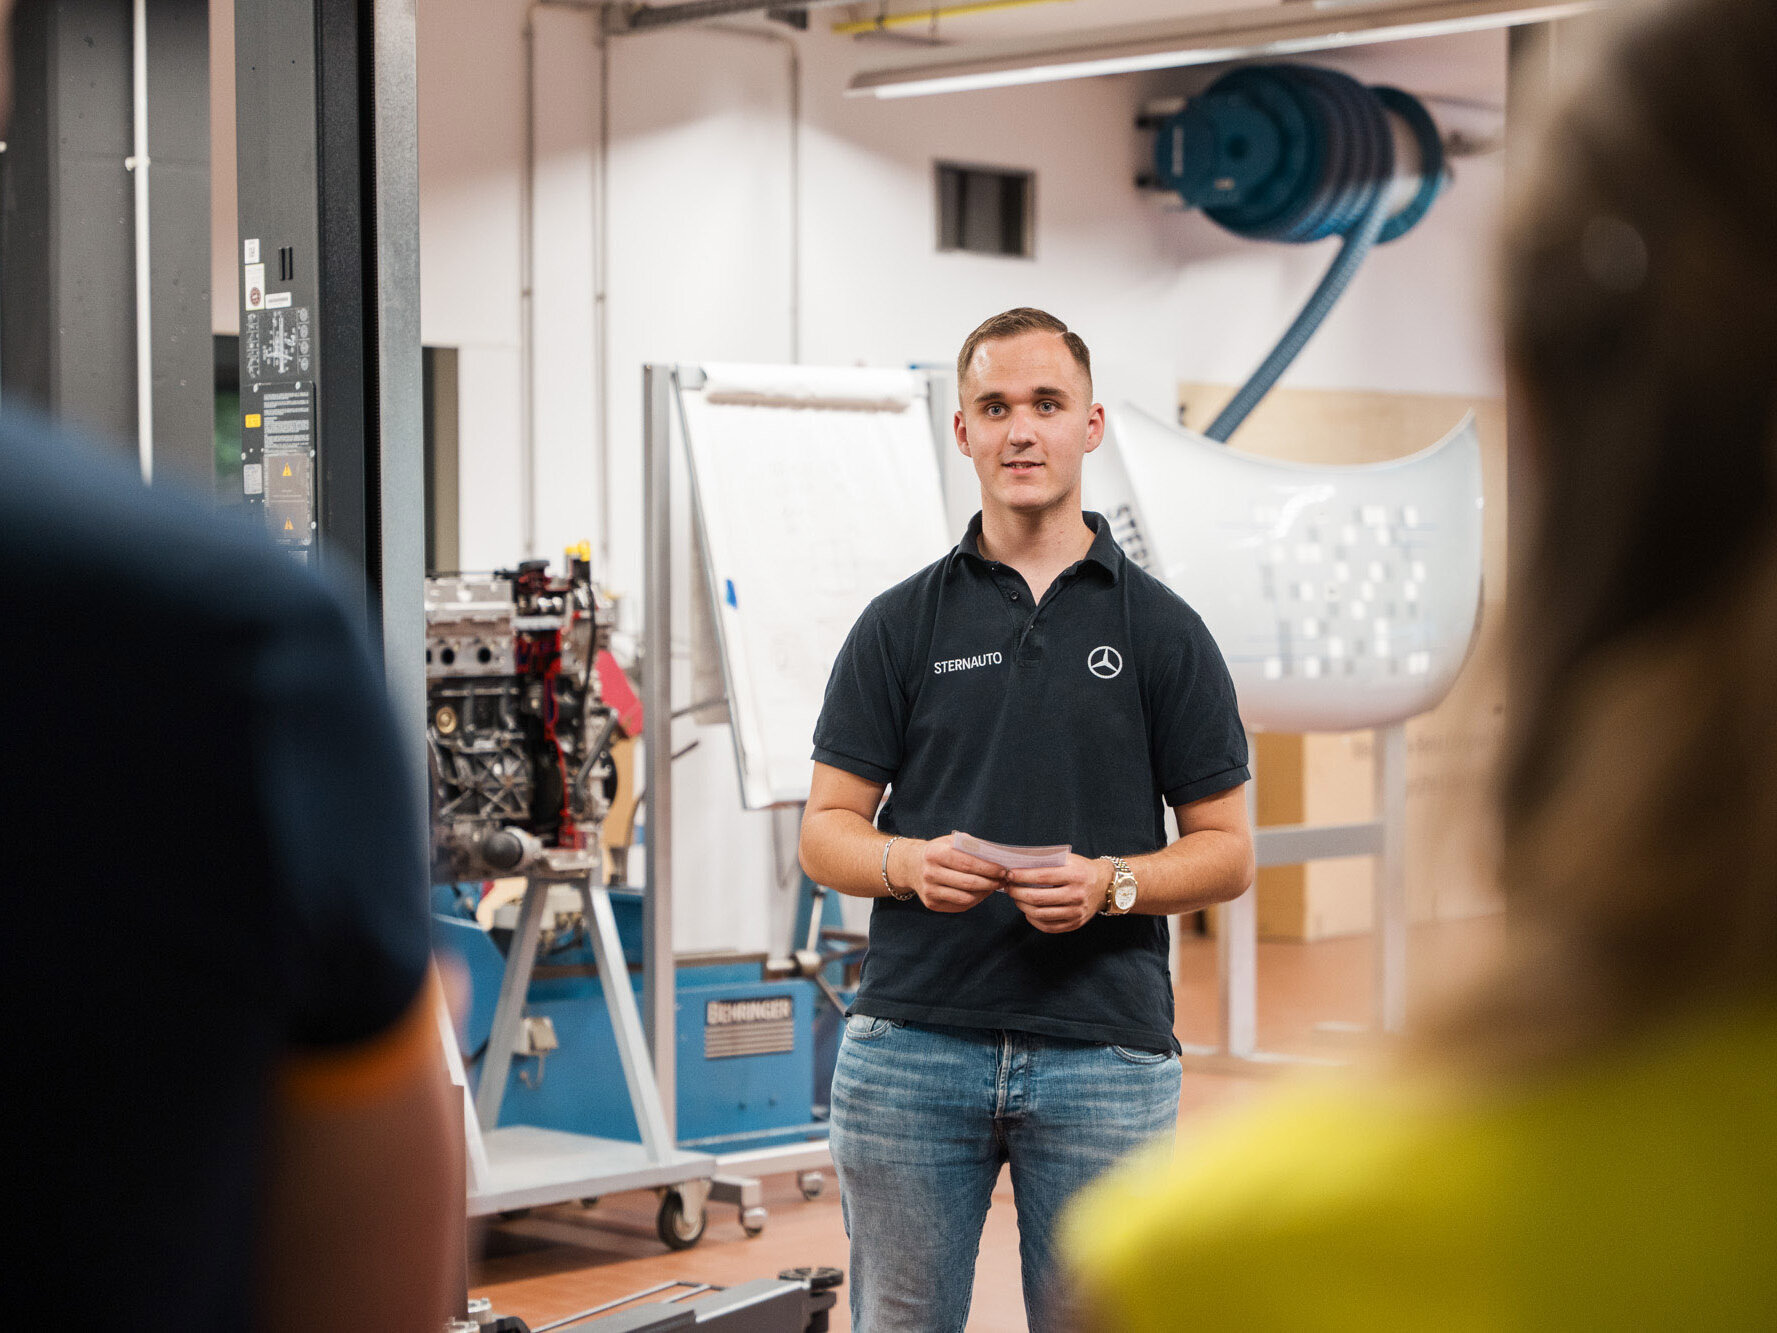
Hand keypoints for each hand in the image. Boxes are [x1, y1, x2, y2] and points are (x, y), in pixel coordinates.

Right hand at [890, 834, 1004, 912]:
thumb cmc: (938, 851)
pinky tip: (981, 892)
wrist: (910, 866)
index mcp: (936, 854)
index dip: (989, 868)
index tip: (1003, 869)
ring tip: (994, 886)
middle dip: (990, 882)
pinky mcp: (931, 904)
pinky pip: (960, 905)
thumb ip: (971, 847)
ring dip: (985, 893)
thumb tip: (997, 857)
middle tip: (1004, 879)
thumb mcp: (950, 841)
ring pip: (966, 897)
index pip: (968, 863)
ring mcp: (929, 891)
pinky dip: (975, 900)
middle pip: (968, 883)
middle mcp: (930, 873)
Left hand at [1004, 855, 1109, 933]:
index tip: (1009, 874)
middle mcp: (1077, 895)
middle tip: (1008, 887)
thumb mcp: (1069, 860)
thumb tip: (1018, 866)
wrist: (1104, 886)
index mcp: (1075, 875)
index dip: (1022, 876)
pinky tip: (1027, 911)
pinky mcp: (1075, 924)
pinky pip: (1048, 926)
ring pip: (1040, 914)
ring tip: (1016, 898)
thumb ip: (1047, 862)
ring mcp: (1076, 912)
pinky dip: (1033, 919)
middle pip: (1038, 898)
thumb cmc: (1080, 869)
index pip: (1042, 877)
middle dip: (1017, 893)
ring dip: (1022, 906)